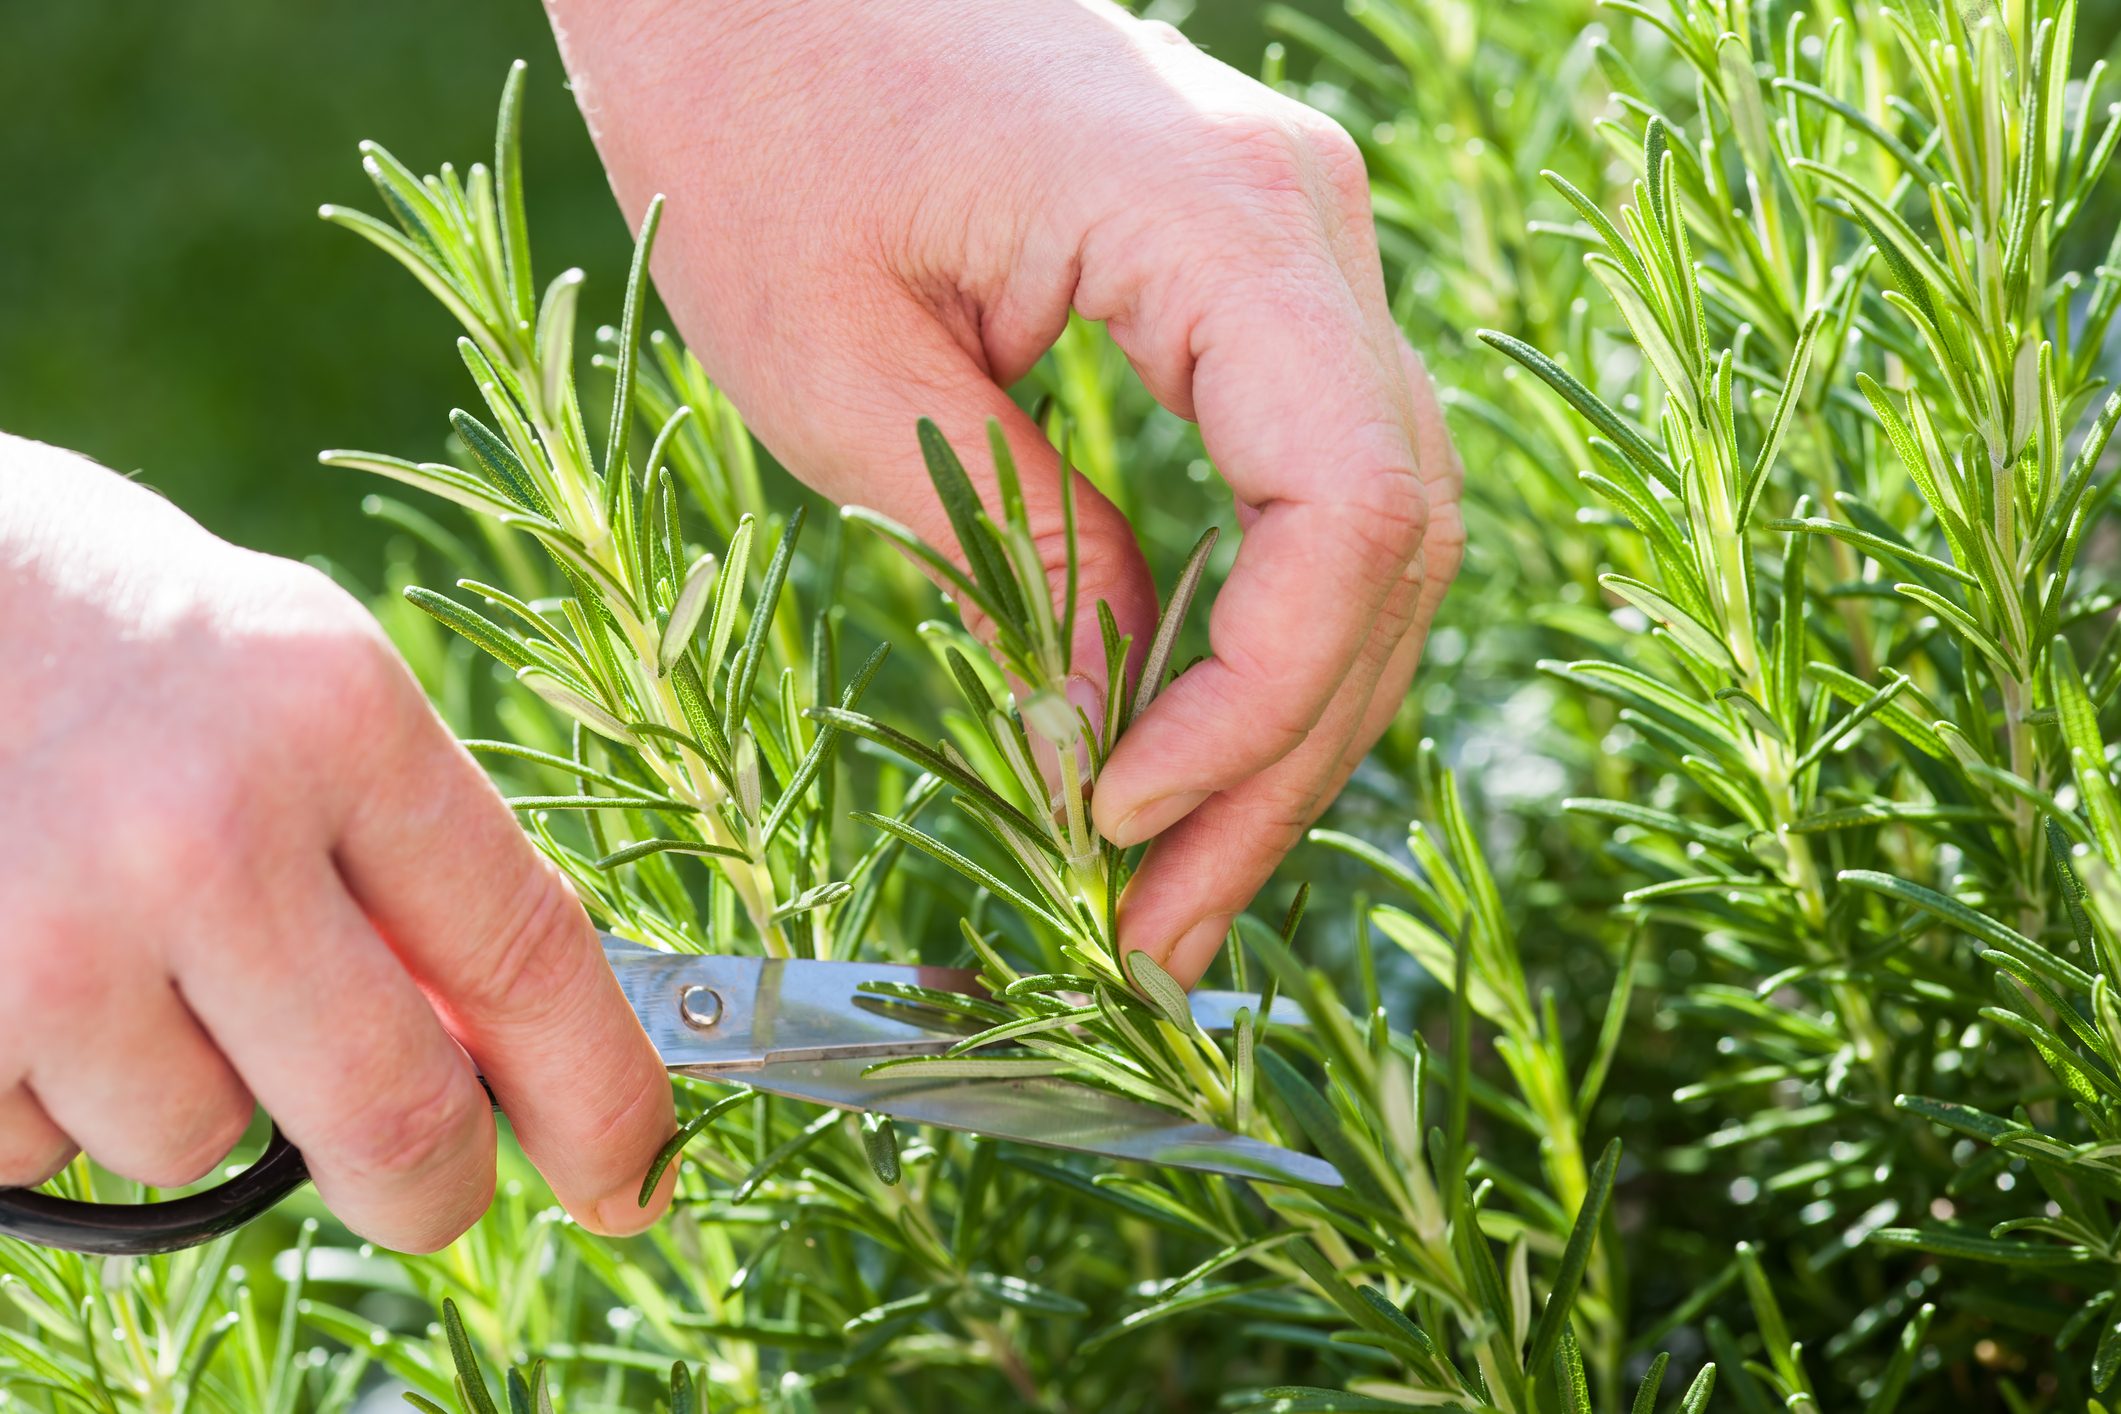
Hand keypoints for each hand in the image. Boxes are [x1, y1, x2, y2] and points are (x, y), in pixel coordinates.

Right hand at [0, 437, 675, 1249]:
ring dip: (190, 1091)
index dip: (601, 1095)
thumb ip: (399, 851)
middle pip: (395, 1116)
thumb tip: (497, 1042)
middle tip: (430, 1189)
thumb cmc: (109, 627)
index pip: (527, 953)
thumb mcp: (293, 682)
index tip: (633, 1178)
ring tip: (119, 944)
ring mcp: (57, 935)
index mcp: (337, 716)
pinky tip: (20, 960)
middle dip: (432, 1189)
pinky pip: (42, 1145)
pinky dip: (49, 1091)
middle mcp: (208, 830)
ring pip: (197, 1141)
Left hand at [545, 0, 1464, 982]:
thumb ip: (1008, 546)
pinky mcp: (1246, 271)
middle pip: (1387, 544)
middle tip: (1160, 932)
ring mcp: (1295, 239)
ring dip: (1281, 716)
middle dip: (1279, 758)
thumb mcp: (837, 365)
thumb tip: (1104, 732)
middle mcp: (1307, 219)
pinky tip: (1181, 738)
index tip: (1116, 816)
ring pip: (1367, 528)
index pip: (1348, 511)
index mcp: (1222, 220)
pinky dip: (1257, 624)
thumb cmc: (746, 104)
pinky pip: (1307, 479)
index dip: (1258, 702)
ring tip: (1169, 880)